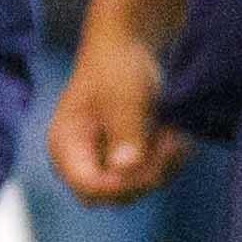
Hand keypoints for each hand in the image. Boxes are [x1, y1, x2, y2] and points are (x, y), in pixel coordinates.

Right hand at [47, 23, 182, 203]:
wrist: (128, 45)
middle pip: (112, 195)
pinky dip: (166, 161)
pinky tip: (175, 135)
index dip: (122, 184)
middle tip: (171, 145)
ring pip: (135, 188)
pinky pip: (147, 176)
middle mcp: (79, 160)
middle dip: (145, 176)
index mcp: (65, 145)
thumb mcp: (123, 97)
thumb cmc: (117, 66)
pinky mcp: (123, 158)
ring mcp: (102, 161)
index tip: (153, 164)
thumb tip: (125, 168)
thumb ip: (124, 133)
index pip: (88, 186)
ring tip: (175, 134)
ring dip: (162, 166)